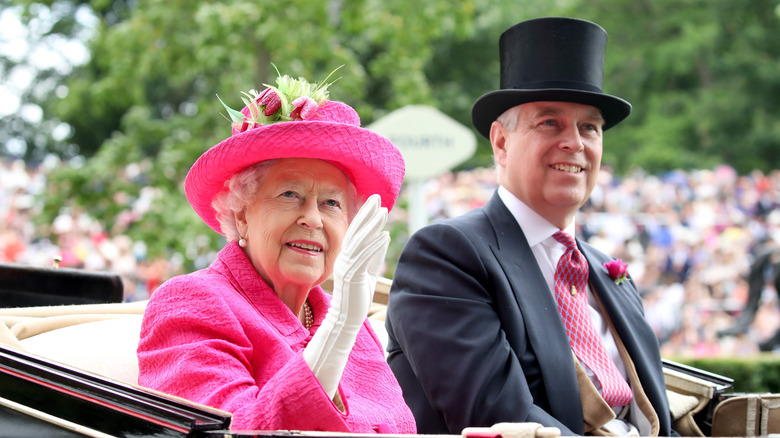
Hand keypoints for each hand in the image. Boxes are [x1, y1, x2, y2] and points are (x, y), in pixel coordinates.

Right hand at [303, 194, 389, 398]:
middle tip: (377, 197)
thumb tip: (385, 236)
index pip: (357, 231)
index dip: (365, 215)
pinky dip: (374, 246)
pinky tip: (384, 236)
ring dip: (372, 225)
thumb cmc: (357, 297)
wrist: (345, 319)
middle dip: (367, 213)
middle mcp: (345, 258)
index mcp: (348, 256)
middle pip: (357, 231)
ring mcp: (347, 266)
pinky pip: (364, 258)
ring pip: (360, 241)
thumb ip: (375, 254)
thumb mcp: (368, 272)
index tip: (375, 201)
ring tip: (383, 211)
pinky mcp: (352, 276)